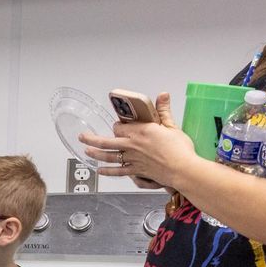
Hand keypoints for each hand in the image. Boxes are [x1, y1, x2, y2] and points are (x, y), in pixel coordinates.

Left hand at [78, 91, 195, 189]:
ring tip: (86, 151)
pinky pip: (117, 171)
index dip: (118, 126)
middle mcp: (132, 144)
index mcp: (141, 131)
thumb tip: (163, 95)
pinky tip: (100, 171)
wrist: (182, 168)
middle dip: (92, 138)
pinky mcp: (135, 170)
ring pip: (108, 155)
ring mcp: (132, 158)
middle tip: (83, 136)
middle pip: (107, 140)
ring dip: (95, 153)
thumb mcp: (172, 126)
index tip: (119, 126)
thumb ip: (163, 110)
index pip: (120, 127)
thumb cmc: (180, 149)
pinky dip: (107, 171)